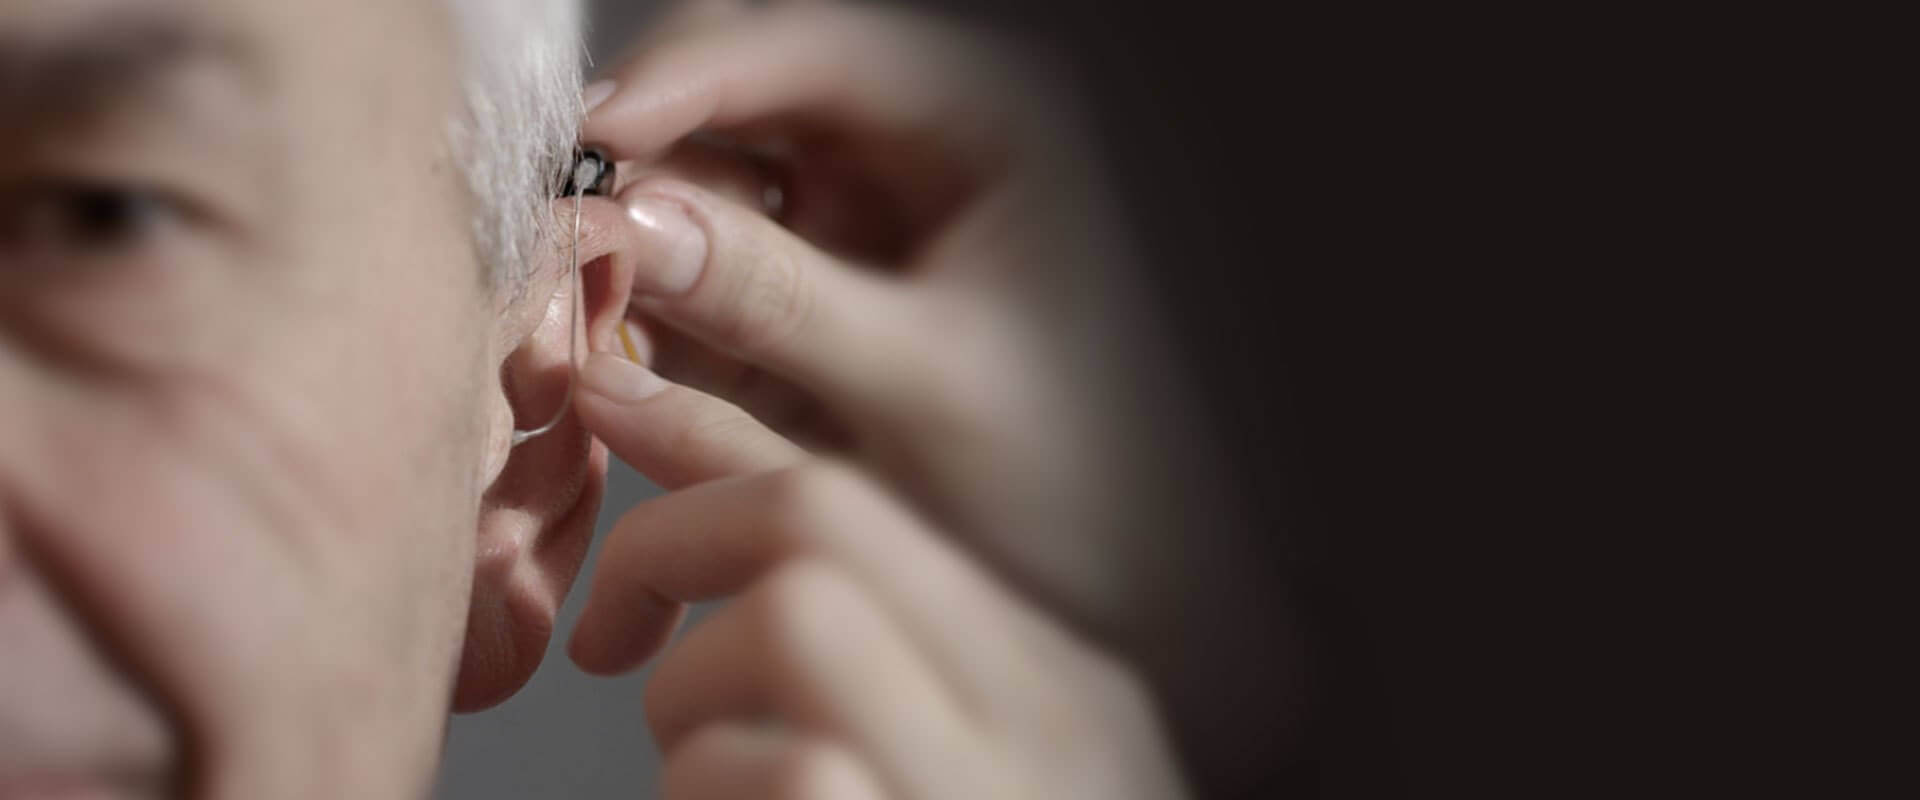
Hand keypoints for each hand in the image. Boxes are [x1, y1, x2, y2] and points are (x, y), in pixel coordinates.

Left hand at [567, 352, 1189, 799]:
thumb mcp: (967, 779)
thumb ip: (894, 692)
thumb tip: (738, 603)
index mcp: (1061, 693)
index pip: (876, 506)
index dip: (712, 443)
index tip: (602, 415)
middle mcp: (1052, 722)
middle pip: (832, 518)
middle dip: (679, 538)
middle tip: (615, 637)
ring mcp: (989, 786)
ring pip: (800, 620)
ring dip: (697, 701)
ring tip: (712, 792)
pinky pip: (780, 772)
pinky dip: (712, 796)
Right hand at [584, 0, 1203, 647]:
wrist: (1122, 588)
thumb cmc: (1079, 477)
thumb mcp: (928, 387)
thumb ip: (781, 301)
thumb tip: (636, 224)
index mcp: (984, 124)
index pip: (816, 47)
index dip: (693, 78)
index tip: (595, 140)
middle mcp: (911, 153)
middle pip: (742, 100)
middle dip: (653, 164)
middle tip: (579, 240)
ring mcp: (857, 223)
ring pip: (707, 186)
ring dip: (643, 242)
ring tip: (596, 316)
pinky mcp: (812, 299)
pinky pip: (709, 275)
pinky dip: (661, 308)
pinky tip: (628, 355)